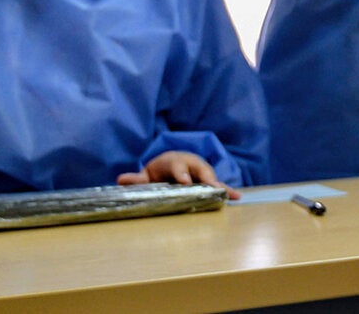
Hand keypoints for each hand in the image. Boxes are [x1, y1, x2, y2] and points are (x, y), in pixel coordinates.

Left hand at [117, 150, 241, 199]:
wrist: (173, 165)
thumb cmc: (160, 171)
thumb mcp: (147, 175)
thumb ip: (137, 179)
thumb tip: (121, 180)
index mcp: (175, 161)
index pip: (177, 166)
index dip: (181, 173)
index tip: (184, 181)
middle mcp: (192, 164)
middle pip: (200, 170)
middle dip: (205, 179)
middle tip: (210, 187)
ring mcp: (202, 172)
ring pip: (212, 178)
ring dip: (220, 186)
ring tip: (228, 194)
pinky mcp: (209, 182)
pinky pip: (219, 186)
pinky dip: (228, 191)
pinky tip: (237, 197)